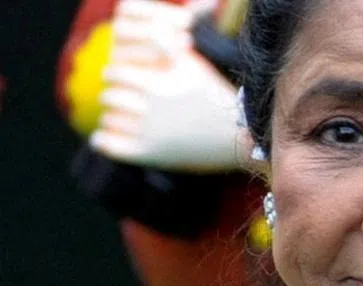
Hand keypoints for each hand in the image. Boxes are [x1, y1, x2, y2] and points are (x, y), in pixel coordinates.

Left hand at [90, 0, 241, 171]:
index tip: (121, 77)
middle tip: (118, 96)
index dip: (117, 73)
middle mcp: (148, 111)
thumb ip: (164, 44)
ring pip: (109, 120)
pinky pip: (111, 146)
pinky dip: (104, 140)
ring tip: (118, 116)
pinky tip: (103, 137)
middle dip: (114, 94)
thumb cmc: (214, 96)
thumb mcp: (192, 64)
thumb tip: (146, 31)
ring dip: (112, 116)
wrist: (237, 135)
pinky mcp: (150, 155)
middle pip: (110, 97)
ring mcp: (148, 135)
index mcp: (153, 85)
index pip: (115, 74)